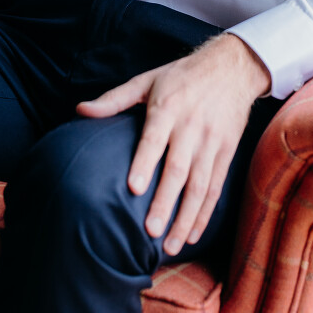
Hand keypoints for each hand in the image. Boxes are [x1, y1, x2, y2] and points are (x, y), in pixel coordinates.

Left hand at [77, 32, 270, 255]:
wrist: (232, 67)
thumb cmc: (182, 76)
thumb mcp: (147, 79)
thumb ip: (114, 99)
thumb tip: (80, 110)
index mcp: (168, 107)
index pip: (155, 139)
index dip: (145, 163)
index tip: (133, 188)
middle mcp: (191, 127)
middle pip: (178, 169)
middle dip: (165, 202)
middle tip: (151, 231)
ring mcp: (212, 142)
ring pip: (200, 185)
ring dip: (186, 218)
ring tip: (170, 245)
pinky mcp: (227, 152)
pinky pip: (216, 187)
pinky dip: (205, 213)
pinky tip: (192, 234)